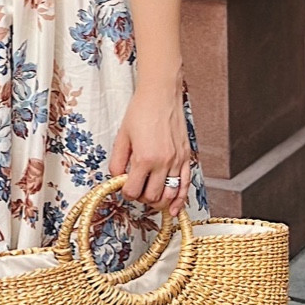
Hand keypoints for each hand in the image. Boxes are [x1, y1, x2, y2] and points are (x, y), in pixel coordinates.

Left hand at [109, 81, 193, 213]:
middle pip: (152, 197)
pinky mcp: (186, 157)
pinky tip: (175, 209)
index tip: (124, 185)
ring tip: (150, 195)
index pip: (133, 191)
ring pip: (169, 195)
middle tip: (136, 187)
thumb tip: (117, 179)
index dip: (126, 192)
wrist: (161, 94)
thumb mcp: (121, 137)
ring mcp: (177, 161)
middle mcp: (163, 162)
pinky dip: (180, 200)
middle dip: (141, 197)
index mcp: (144, 158)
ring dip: (158, 200)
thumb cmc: (140, 112)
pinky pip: (186, 185)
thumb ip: (117, 162)